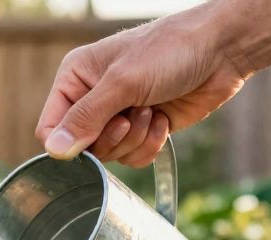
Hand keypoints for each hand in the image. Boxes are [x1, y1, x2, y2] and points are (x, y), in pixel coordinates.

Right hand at [35, 9, 248, 166]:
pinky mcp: (142, 129)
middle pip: (82, 147)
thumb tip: (54, 151)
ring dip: (135, 140)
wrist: (221, 50)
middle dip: (112, 138)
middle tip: (132, 116)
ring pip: (110, 155)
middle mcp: (92, 98)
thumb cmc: (170, 51)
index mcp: (75, 78)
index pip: (50, 128)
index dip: (69, 141)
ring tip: (152, 110)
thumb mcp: (122, 82)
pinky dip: (150, 145)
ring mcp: (118, 115)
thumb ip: (86, 118)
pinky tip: (163, 120)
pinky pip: (133, 158)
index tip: (97, 133)